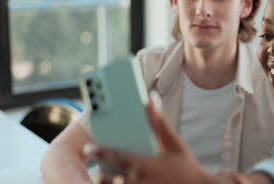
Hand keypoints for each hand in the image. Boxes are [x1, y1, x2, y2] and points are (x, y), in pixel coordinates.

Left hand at [83, 101, 212, 183]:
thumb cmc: (187, 167)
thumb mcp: (174, 142)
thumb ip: (159, 121)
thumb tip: (151, 98)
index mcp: (143, 165)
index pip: (115, 157)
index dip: (99, 151)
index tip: (87, 147)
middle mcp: (137, 181)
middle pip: (107, 178)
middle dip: (99, 173)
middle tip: (95, 168)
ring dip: (107, 183)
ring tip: (105, 177)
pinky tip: (119, 182)